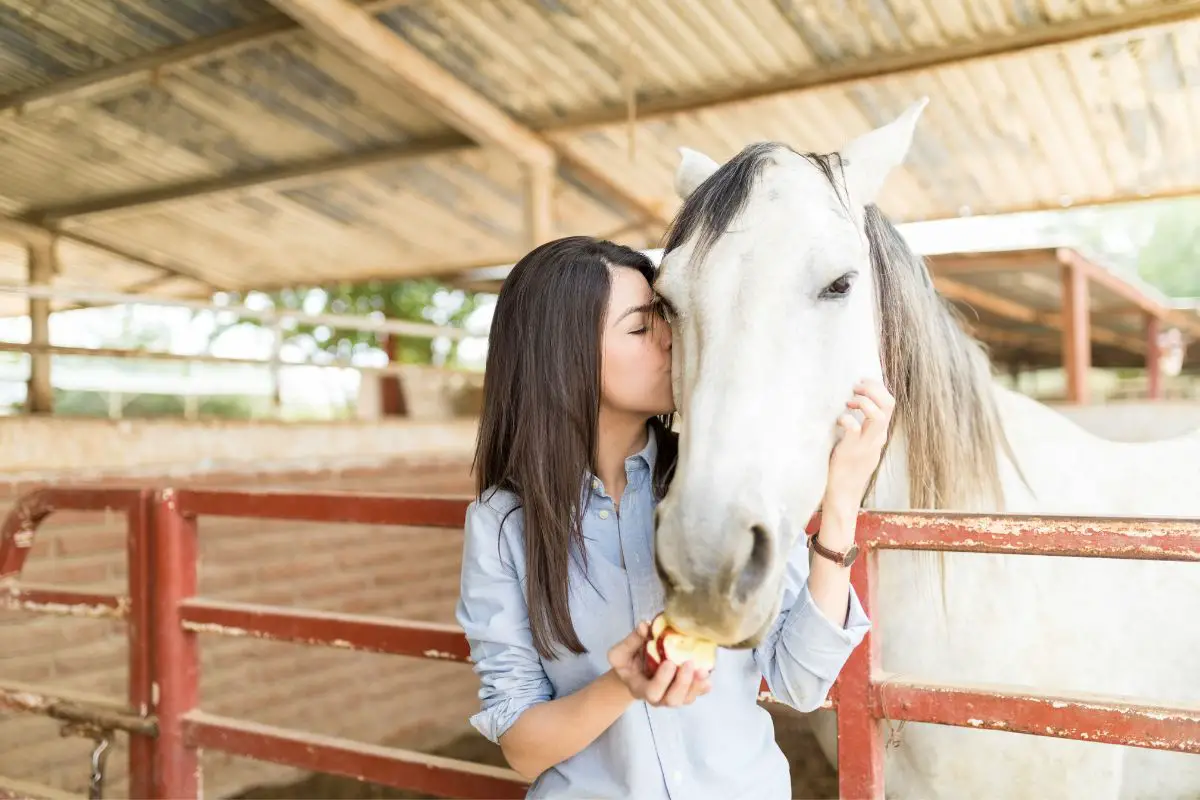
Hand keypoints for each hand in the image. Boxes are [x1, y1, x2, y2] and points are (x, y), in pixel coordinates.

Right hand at [607, 621, 711, 707]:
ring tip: (703, 670)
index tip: (669, 662)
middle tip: (689, 663)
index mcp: (640, 688)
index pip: (652, 692)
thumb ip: (631, 641)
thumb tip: (645, 625)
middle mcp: (658, 697)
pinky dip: (702, 687)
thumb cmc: (627, 663)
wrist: (634, 674)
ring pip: (686, 698)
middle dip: (683, 683)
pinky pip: (695, 693)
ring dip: (696, 685)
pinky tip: (708, 677)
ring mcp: (672, 696)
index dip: (662, 680)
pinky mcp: (683, 691)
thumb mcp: (620, 653)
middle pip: (673, 699)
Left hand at [825, 378, 894, 518]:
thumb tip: (853, 405)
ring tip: (849, 400)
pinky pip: (854, 429)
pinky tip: (838, 421)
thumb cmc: (847, 467)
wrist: (843, 494)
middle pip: (889, 404)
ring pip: (878, 416)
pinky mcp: (851, 452)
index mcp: (880, 434)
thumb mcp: (862, 444)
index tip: (861, 382)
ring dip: (864, 402)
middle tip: (856, 386)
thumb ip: (863, 428)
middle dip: (873, 388)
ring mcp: (866, 445)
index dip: (878, 387)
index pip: (890, 404)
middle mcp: (877, 438)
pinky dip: (847, 419)